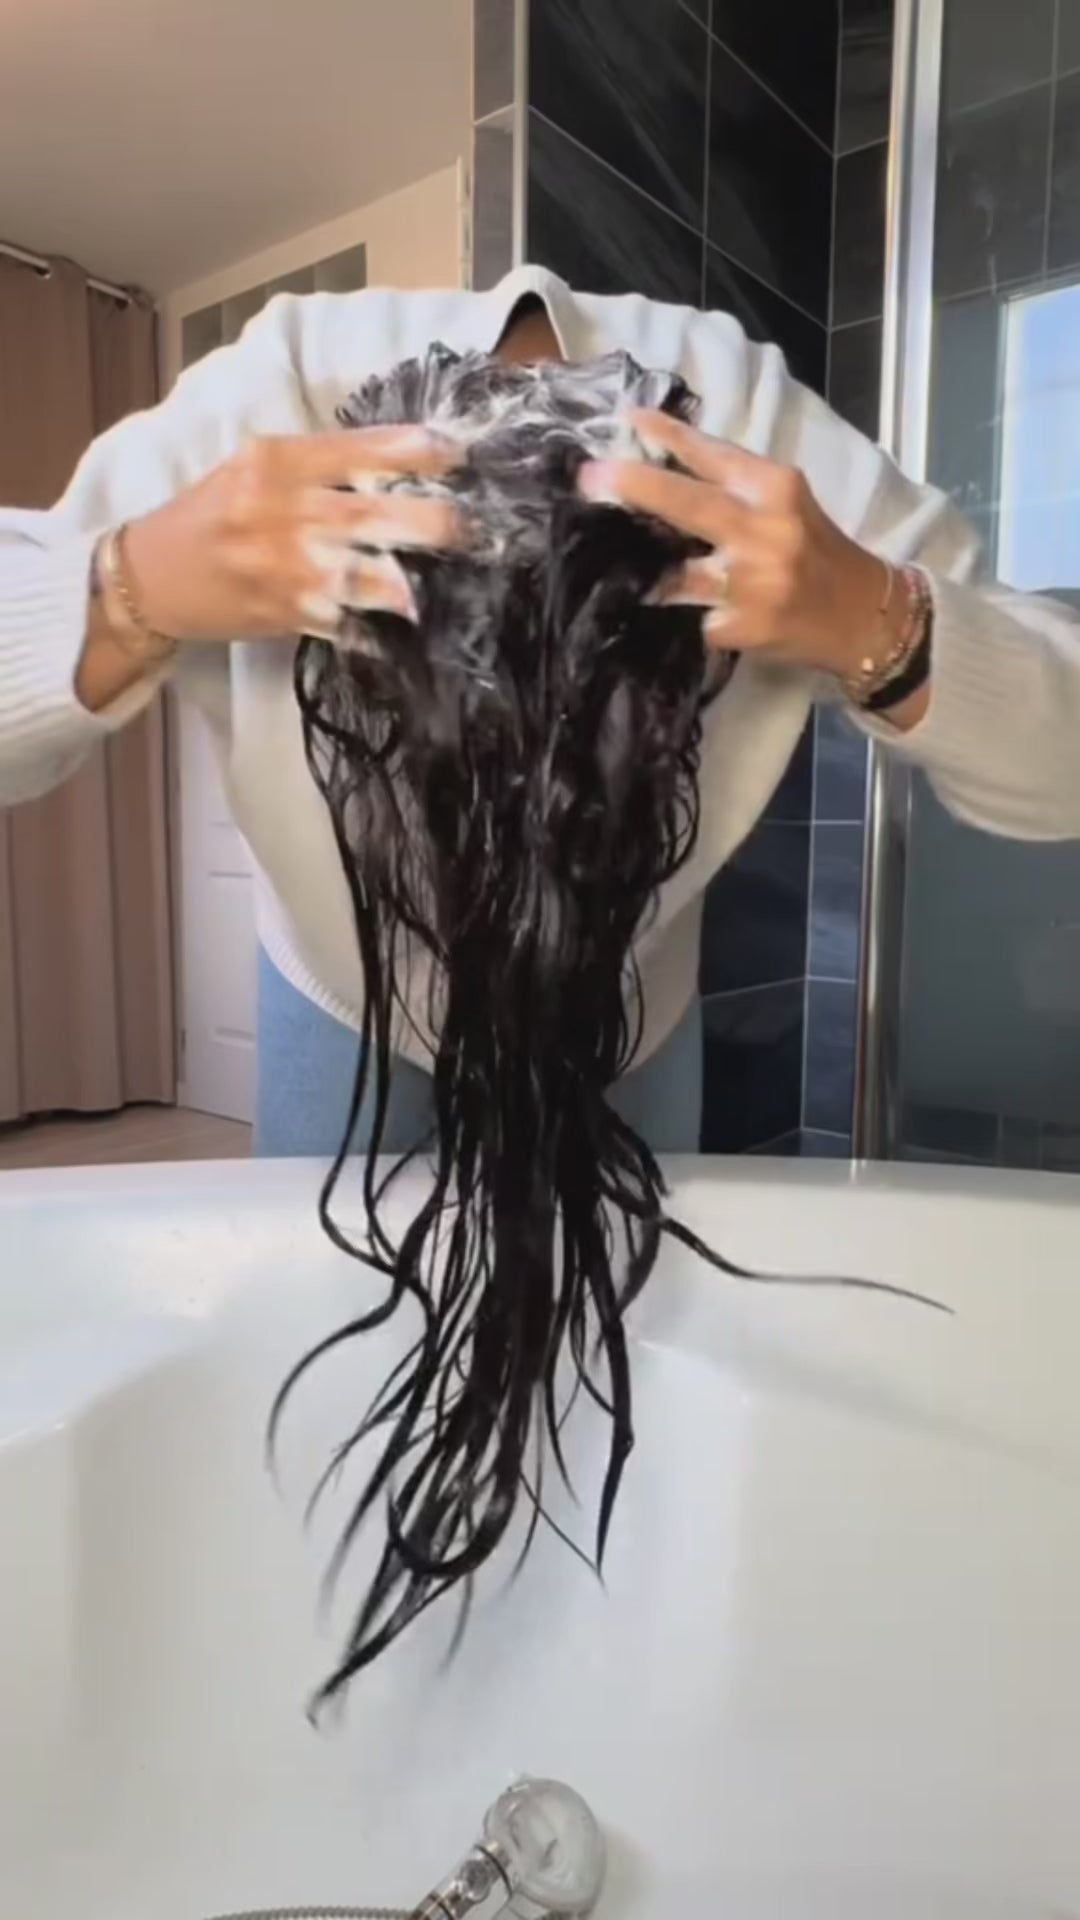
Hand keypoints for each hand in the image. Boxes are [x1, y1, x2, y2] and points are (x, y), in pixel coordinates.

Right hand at [124, 426, 464, 644]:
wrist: (152, 577)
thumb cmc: (212, 514)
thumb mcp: (254, 467)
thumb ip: (317, 462)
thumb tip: (398, 461)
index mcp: (275, 461)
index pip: (356, 450)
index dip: (414, 452)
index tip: (460, 453)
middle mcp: (281, 510)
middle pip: (369, 512)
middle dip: (429, 521)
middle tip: (473, 526)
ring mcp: (283, 567)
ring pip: (364, 574)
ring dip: (411, 581)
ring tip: (450, 582)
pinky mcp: (285, 614)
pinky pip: (348, 623)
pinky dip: (381, 628)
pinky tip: (413, 628)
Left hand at [578, 410, 890, 681]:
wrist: (864, 618)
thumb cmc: (817, 553)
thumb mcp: (786, 504)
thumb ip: (733, 485)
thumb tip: (662, 462)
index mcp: (776, 488)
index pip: (712, 454)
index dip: (666, 435)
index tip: (627, 421)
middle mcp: (763, 530)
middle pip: (687, 503)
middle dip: (635, 487)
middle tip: (590, 478)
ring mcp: (751, 583)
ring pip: (677, 573)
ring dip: (641, 567)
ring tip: (607, 559)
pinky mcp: (741, 628)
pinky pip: (690, 618)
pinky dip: (671, 613)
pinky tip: (653, 610)